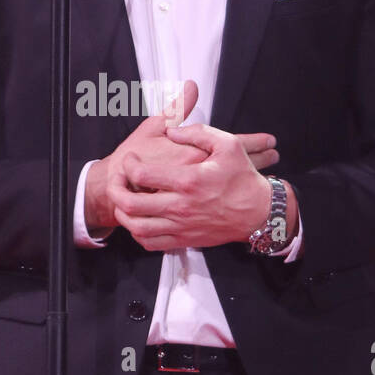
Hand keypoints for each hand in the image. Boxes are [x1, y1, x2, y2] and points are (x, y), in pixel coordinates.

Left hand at [83, 79, 278, 234]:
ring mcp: (181, 227)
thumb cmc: (243, 178)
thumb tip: (173, 131)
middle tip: (117, 179)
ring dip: (123, 213)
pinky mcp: (184, 240)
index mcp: (188, 181)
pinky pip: (151, 243)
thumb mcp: (228, 144)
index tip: (130, 159)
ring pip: (137, 227)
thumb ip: (198, 132)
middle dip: (116, 190)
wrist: (259, 213)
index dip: (129, 165)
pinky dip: (138, 233)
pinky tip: (139, 219)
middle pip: (132, 204)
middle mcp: (180, 207)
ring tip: (123, 200)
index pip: (142, 175)